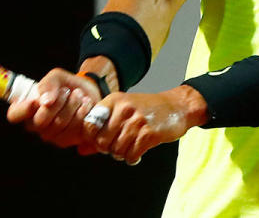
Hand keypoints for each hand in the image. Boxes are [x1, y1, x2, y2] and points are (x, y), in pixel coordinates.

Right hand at [6, 68, 102, 147]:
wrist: (88, 93)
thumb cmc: (65, 85)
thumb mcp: (56, 77)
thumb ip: (48, 84)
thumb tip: (45, 101)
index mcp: (26, 108)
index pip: (14, 115)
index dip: (23, 110)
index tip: (35, 101)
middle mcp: (35, 125)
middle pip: (40, 121)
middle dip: (57, 102)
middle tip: (66, 91)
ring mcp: (50, 135)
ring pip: (59, 124)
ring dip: (72, 105)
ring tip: (78, 95)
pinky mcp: (67, 140)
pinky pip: (73, 130)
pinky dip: (82, 113)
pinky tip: (84, 104)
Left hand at [81, 85, 206, 164]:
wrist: (177, 106)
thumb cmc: (146, 110)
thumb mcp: (122, 112)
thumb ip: (101, 130)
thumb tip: (81, 150)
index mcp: (114, 100)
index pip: (90, 124)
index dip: (91, 138)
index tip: (100, 141)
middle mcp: (124, 109)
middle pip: (102, 141)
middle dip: (107, 149)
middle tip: (117, 147)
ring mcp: (137, 121)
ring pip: (116, 150)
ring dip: (121, 154)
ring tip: (129, 148)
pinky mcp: (150, 133)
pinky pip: (132, 154)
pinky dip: (133, 158)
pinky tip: (137, 153)